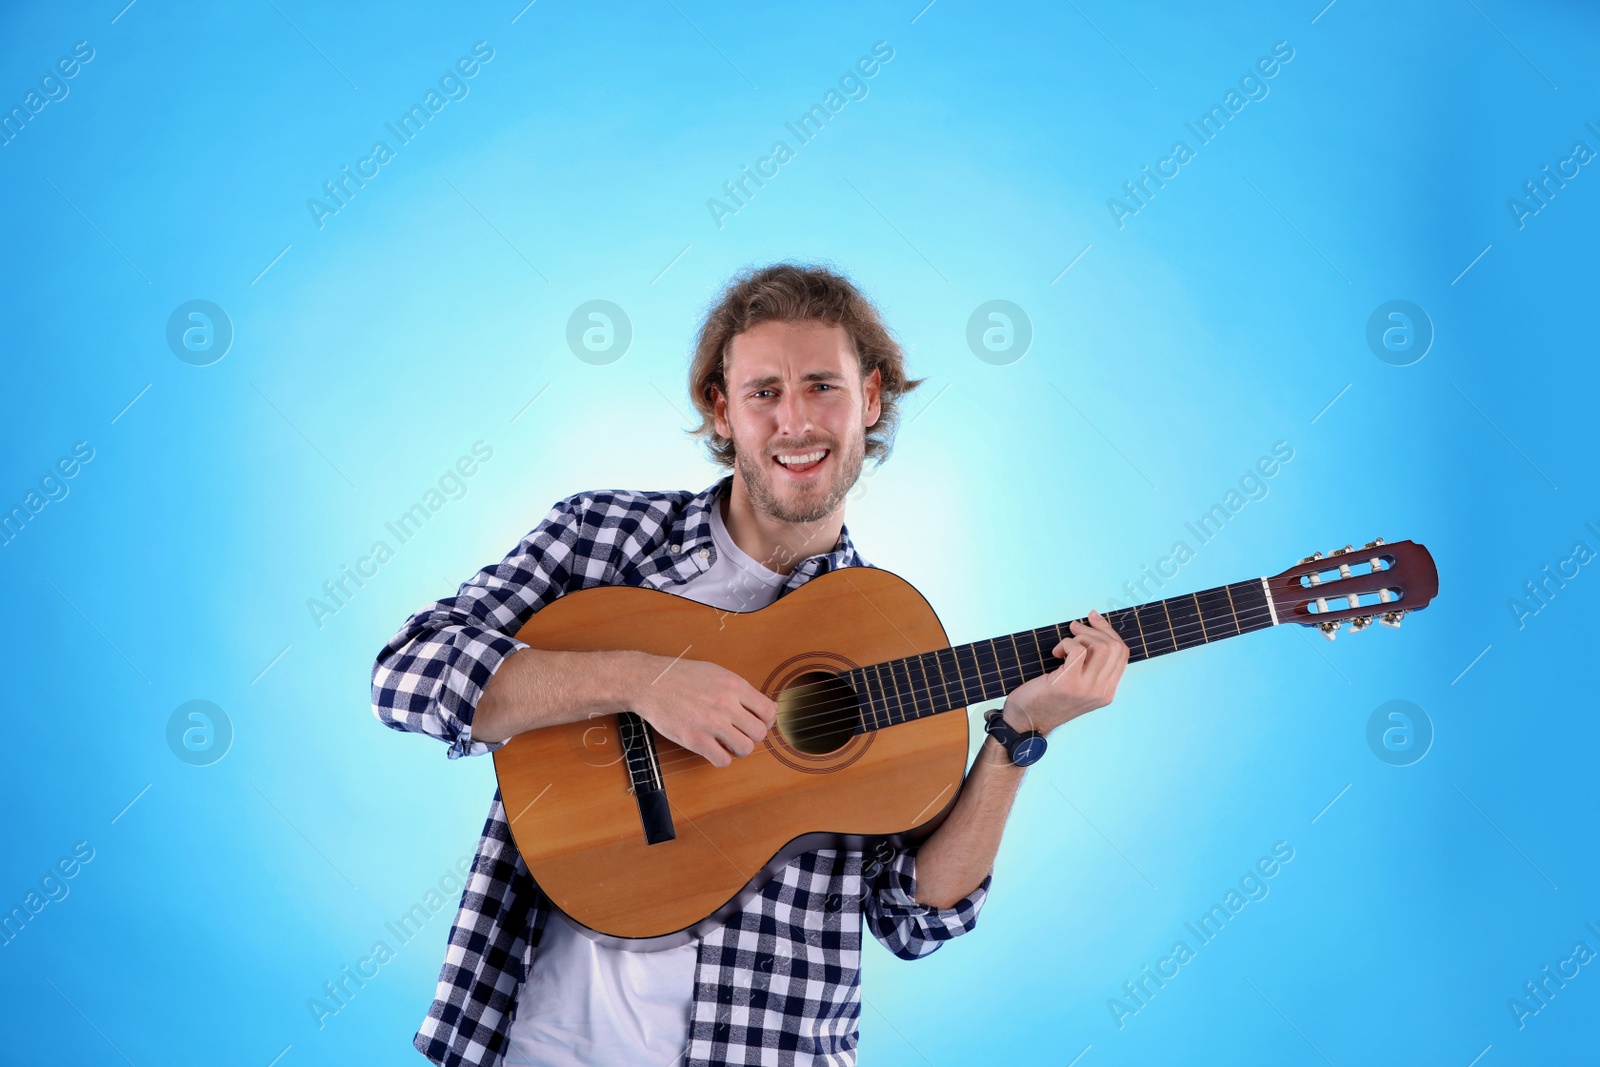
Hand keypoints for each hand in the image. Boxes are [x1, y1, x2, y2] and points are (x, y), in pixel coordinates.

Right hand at [624, 652, 778, 767]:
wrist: (649, 682)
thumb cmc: (681, 677)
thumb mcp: (716, 673)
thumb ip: (741, 690)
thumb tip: (766, 708)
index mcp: (733, 685)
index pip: (769, 711)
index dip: (767, 721)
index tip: (756, 723)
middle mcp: (725, 703)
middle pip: (759, 733)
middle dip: (752, 736)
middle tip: (739, 734)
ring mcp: (710, 722)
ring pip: (745, 748)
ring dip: (738, 749)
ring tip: (727, 742)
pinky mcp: (695, 739)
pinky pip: (723, 760)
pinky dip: (721, 758)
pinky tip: (713, 749)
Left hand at [1001, 610, 1129, 736]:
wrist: (1026, 722)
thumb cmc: (1046, 698)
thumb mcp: (1077, 685)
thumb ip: (1090, 667)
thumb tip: (1094, 630)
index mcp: (1107, 692)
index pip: (1122, 654)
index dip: (1109, 631)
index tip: (1093, 619)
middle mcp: (1102, 692)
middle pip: (1115, 647)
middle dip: (1095, 629)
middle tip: (1075, 627)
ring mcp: (1087, 689)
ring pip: (1101, 647)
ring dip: (1081, 636)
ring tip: (1064, 644)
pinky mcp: (1068, 684)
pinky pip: (1077, 650)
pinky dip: (1066, 643)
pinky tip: (1056, 653)